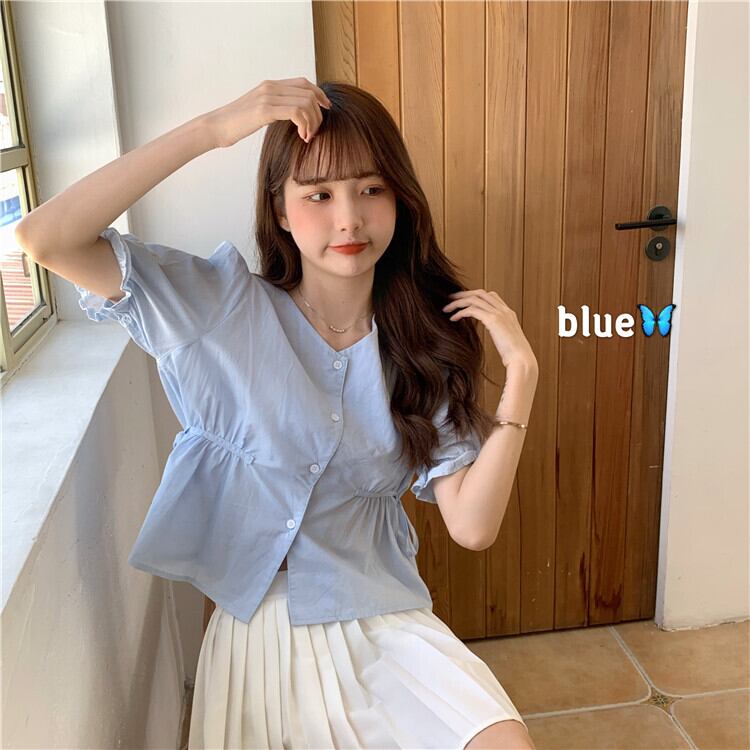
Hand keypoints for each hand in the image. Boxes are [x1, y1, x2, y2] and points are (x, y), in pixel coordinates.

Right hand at [205, 77, 330, 148]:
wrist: (216, 127)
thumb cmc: (236, 124)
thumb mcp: (259, 112)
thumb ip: (276, 108)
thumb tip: (294, 116)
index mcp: (270, 85)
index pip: (304, 83)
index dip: (319, 95)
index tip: (326, 111)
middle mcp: (270, 87)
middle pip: (309, 92)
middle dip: (318, 113)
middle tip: (314, 132)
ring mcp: (267, 96)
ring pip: (305, 102)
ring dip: (312, 122)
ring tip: (307, 136)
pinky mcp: (264, 110)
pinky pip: (296, 112)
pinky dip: (304, 124)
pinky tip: (301, 136)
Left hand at [442, 289, 536, 369]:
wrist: (521, 360)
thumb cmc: (515, 356)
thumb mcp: (506, 339)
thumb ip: (499, 332)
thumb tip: (493, 334)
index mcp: (508, 313)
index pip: (490, 296)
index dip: (475, 295)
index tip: (463, 300)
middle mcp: (504, 310)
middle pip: (480, 293)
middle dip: (464, 294)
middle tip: (451, 298)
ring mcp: (499, 314)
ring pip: (474, 299)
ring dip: (458, 302)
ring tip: (447, 308)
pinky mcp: (493, 320)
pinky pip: (472, 310)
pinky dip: (460, 312)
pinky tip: (453, 318)